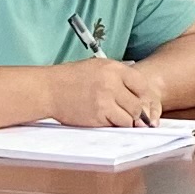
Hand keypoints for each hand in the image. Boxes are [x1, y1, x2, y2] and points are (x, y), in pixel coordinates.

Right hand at [41, 57, 167, 125]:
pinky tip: (106, 120)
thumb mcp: (97, 67)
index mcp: (113, 69)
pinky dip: (115, 126)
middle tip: (133, 116)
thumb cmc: (71, 78)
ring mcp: (105, 101)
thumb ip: (118, 77)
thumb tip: (137, 93)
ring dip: (127, 121)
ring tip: (116, 117)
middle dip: (138, 113)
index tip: (143, 103)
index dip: (144, 97)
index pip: (142, 85)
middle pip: (138, 105)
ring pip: (130, 118)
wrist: (49, 89)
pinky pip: (116, 125)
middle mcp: (112, 84)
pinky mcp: (98, 116)